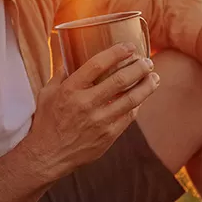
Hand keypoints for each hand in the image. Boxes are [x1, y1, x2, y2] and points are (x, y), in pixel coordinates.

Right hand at [22, 43, 159, 173]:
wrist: (48, 155)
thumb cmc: (47, 121)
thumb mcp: (46, 93)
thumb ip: (61, 75)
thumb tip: (71, 56)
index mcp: (69, 90)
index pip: (96, 65)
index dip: (116, 53)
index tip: (129, 47)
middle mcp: (85, 104)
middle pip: (120, 80)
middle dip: (138, 68)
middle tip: (147, 62)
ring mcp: (99, 121)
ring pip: (131, 99)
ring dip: (146, 86)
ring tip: (154, 77)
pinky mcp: (108, 135)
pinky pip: (129, 116)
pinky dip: (137, 104)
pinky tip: (142, 97)